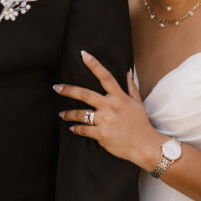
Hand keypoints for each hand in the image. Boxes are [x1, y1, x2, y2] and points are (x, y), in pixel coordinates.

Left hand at [55, 52, 162, 169]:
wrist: (144, 145)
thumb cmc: (140, 123)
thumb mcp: (137, 103)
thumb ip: (131, 86)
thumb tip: (128, 71)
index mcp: (119, 97)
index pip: (105, 76)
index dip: (94, 64)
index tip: (83, 54)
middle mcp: (110, 107)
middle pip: (85, 94)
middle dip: (68, 90)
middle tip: (56, 87)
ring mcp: (105, 121)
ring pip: (81, 114)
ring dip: (68, 114)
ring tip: (62, 114)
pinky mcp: (101, 134)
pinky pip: (83, 130)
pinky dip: (76, 129)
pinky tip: (72, 128)